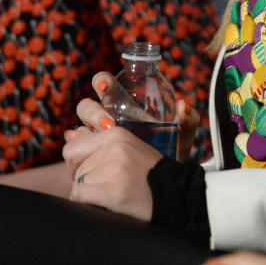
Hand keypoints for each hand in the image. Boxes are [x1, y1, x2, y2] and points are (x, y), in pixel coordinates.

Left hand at [62, 117, 161, 219]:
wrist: (175, 196)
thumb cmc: (147, 173)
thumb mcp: (127, 148)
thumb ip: (96, 140)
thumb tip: (68, 134)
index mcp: (116, 133)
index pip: (72, 147)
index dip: (78, 163)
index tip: (94, 170)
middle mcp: (115, 147)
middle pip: (75, 168)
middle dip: (84, 180)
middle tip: (108, 184)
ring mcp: (115, 169)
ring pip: (77, 183)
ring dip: (90, 193)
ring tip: (113, 192)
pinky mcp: (114, 192)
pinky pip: (79, 196)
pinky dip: (88, 203)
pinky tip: (106, 203)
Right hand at [78, 71, 201, 161]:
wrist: (165, 183)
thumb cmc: (172, 152)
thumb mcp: (183, 137)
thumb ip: (188, 120)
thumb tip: (182, 106)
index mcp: (125, 104)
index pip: (105, 85)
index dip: (101, 82)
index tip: (104, 87)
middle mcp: (106, 118)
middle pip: (86, 107)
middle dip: (92, 112)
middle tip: (107, 125)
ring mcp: (97, 140)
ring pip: (78, 130)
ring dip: (82, 135)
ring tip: (100, 148)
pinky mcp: (93, 161)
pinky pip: (77, 155)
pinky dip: (77, 156)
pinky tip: (84, 161)